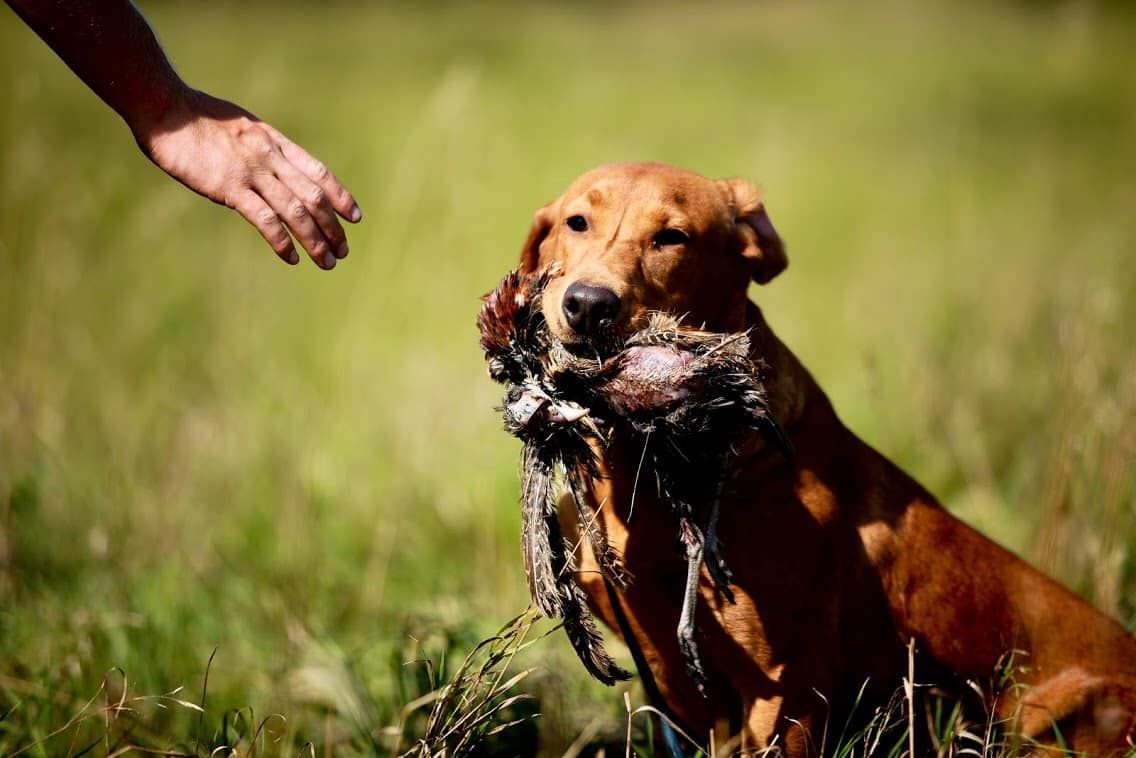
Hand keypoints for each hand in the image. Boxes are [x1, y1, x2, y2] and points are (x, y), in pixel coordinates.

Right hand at [132, 88, 361, 268]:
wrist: (166, 108)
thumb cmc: (199, 118)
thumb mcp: (243, 128)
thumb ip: (262, 148)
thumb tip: (275, 168)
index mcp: (276, 142)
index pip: (319, 172)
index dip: (340, 196)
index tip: (354, 216)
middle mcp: (270, 157)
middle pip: (314, 197)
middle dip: (333, 227)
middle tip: (343, 250)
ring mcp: (252, 172)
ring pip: (296, 211)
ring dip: (315, 240)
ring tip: (326, 261)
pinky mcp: (229, 187)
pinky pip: (264, 219)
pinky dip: (281, 241)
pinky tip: (291, 257)